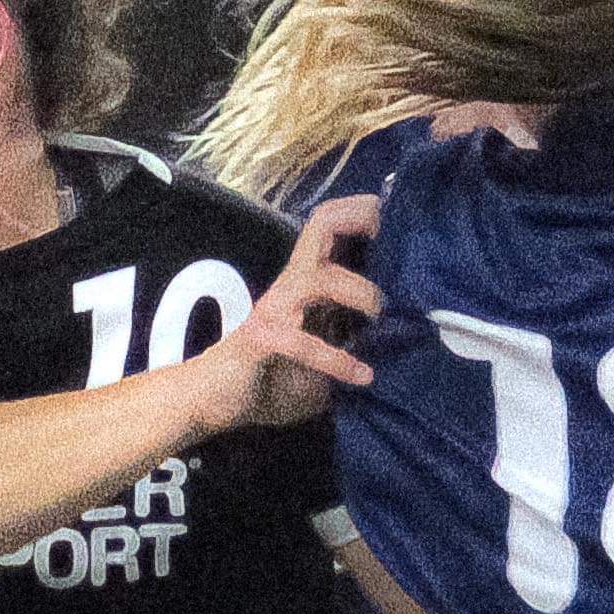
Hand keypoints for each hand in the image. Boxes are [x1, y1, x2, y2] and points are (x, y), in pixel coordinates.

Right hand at [187, 194, 381, 433]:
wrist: (212, 401)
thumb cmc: (268, 376)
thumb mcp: (321, 356)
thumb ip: (350, 343)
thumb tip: (402, 346)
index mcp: (303, 282)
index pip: (327, 226)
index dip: (361, 212)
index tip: (394, 221)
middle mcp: (289, 286)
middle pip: (320, 226)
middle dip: (358, 219)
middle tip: (388, 239)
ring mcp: (273, 311)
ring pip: (319, 278)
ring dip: (359, 292)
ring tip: (378, 317)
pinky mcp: (260, 340)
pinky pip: (302, 342)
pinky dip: (336, 360)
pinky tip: (360, 377)